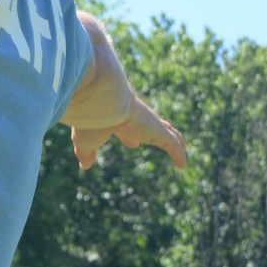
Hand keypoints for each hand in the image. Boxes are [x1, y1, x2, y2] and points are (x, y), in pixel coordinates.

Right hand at [64, 10, 188, 170]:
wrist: (101, 101)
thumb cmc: (90, 118)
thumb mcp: (84, 140)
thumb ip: (85, 152)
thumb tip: (85, 165)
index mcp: (116, 116)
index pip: (126, 126)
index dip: (129, 136)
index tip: (132, 143)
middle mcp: (135, 116)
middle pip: (151, 124)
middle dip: (158, 132)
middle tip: (163, 139)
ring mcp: (149, 123)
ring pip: (168, 131)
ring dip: (176, 141)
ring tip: (183, 150)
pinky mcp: (157, 131)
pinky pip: (172, 145)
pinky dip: (178, 155)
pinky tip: (183, 166)